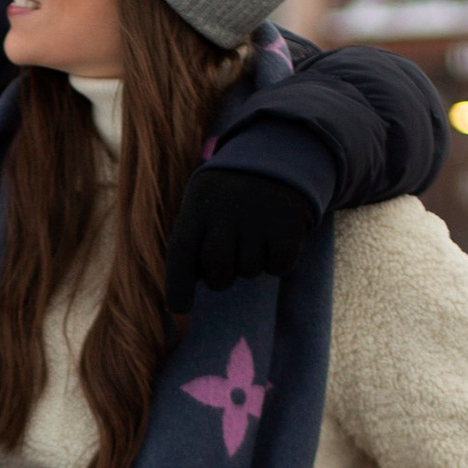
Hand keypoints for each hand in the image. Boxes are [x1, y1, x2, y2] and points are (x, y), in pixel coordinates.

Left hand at [166, 163, 318, 306]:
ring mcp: (259, 213)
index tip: (180, 309)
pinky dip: (277, 264)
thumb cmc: (230, 198)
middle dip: (220, 279)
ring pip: (249, 270)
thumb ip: (192, 244)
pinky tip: (274, 240)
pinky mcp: (289, 222)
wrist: (279, 159)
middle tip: (226, 272)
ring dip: (250, 266)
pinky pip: (278, 266)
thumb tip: (178, 301)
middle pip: (216, 268)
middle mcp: (228, 206)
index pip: (182, 249)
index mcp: (200, 202)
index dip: (178, 284)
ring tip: (254, 239)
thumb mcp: (205, 206)